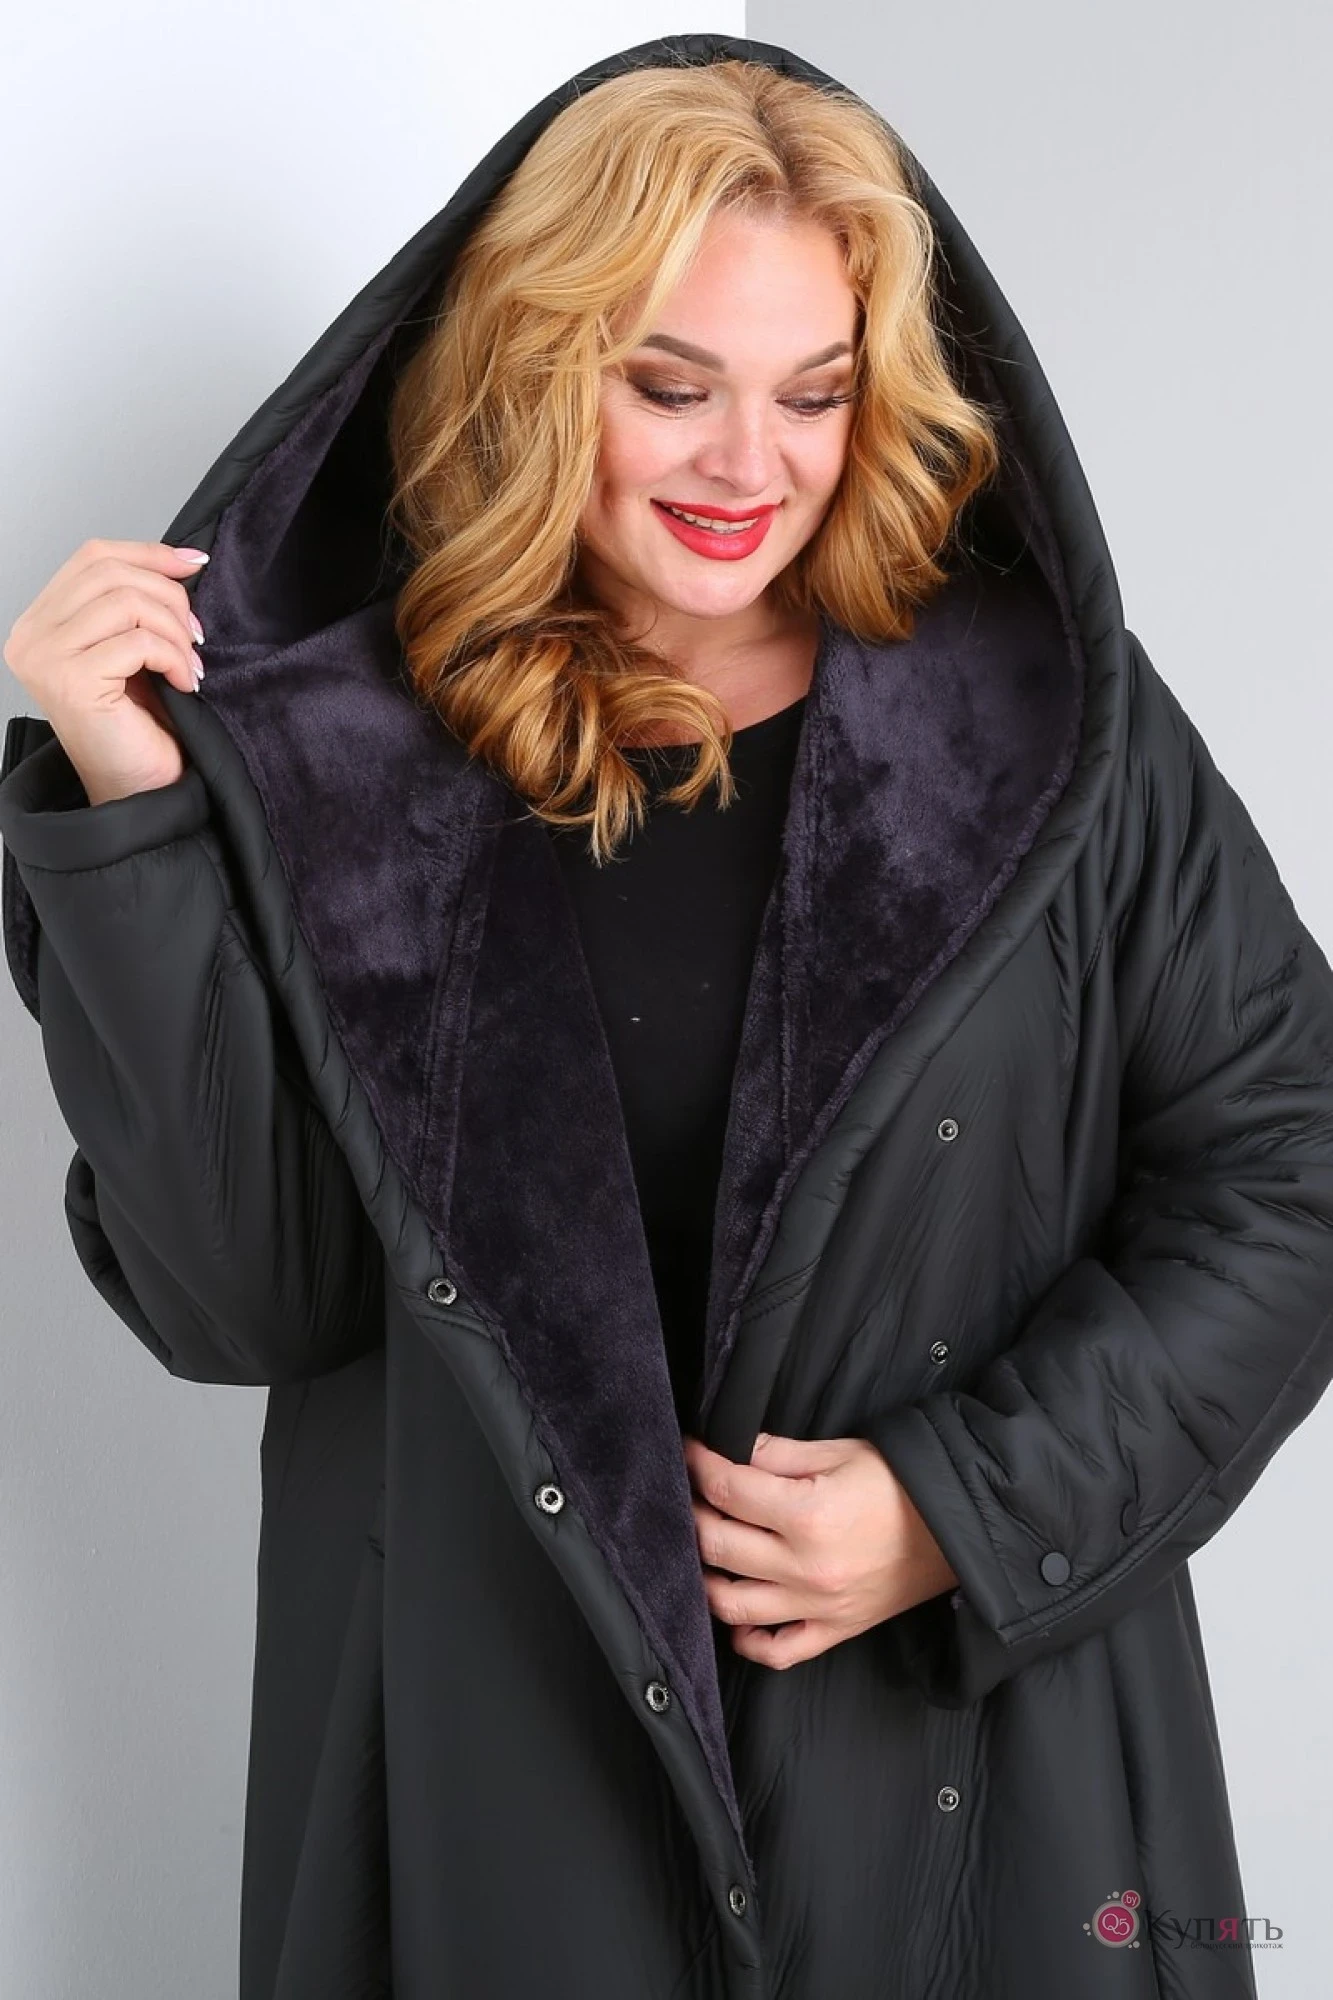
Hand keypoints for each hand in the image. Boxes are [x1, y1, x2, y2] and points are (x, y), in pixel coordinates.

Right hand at [2, 538, 210, 804]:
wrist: (141, 791)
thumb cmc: (138, 728)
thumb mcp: (134, 650)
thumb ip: (137, 605)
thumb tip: (179, 559)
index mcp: (41, 623)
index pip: (93, 557)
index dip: (148, 553)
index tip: (192, 564)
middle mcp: (32, 637)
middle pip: (110, 572)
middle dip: (169, 597)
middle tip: (195, 635)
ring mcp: (45, 658)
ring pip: (126, 601)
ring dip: (174, 631)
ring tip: (189, 664)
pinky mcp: (71, 681)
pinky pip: (137, 642)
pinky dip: (173, 657)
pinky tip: (184, 683)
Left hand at [681, 1431, 959, 1670]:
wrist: (960, 1528)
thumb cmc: (901, 1484)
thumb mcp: (838, 1453)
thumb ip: (776, 1453)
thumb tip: (729, 1448)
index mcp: (807, 1515)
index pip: (727, 1490)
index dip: (699, 1465)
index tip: (689, 1452)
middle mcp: (805, 1568)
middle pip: (716, 1545)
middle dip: (692, 1514)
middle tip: (691, 1495)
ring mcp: (817, 1606)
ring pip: (731, 1605)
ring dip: (705, 1577)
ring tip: (704, 1549)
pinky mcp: (834, 1631)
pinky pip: (777, 1651)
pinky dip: (748, 1639)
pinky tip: (739, 1614)